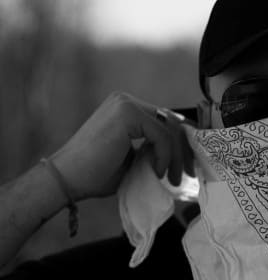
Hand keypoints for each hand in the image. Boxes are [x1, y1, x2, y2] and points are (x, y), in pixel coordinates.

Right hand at [50, 92, 194, 200]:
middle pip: (171, 122)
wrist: (66, 179)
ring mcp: (126, 104)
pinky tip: (158, 172)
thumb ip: (152, 149)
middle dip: (184, 150)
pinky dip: (166, 157)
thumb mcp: (133, 158)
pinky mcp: (128, 113)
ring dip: (177, 157)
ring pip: (170, 129)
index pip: (165, 120)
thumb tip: (181, 153)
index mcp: (126, 108)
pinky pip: (162, 135)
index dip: (181, 144)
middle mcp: (126, 100)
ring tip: (174, 179)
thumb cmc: (95, 174)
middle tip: (189, 174)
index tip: (187, 168)